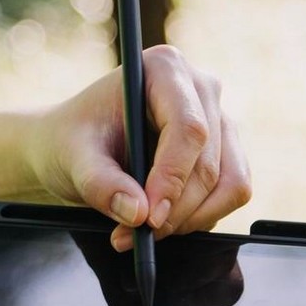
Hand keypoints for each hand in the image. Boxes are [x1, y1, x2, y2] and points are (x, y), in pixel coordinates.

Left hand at [27, 45, 253, 251]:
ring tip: (143, 232)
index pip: (188, 128)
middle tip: (136, 236)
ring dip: (191, 219)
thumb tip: (137, 213)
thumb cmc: (74, 140)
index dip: (173, 178)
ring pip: (230, 183)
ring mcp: (220, 120)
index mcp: (164, 69)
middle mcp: (201, 88)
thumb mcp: (72, 159)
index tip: (148, 218)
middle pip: (209, 162)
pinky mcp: (226, 151)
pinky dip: (199, 218)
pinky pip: (232, 194)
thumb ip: (100, 184)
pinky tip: (162, 221)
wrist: (77, 145)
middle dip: (176, 210)